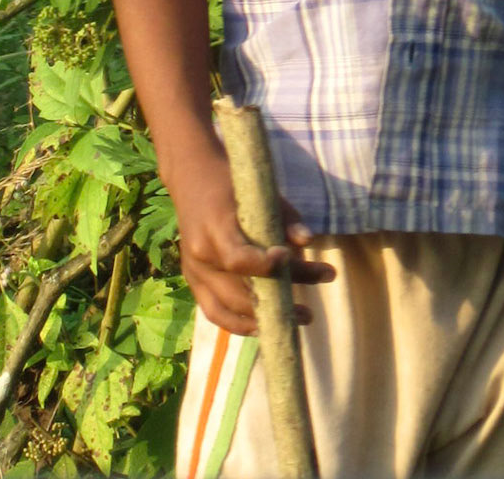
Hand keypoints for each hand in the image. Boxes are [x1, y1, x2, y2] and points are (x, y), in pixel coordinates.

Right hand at [173, 150, 334, 334]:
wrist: (192, 178)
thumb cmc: (232, 182)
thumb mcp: (260, 191)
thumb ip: (284, 217)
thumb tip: (307, 241)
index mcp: (215, 227)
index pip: (237, 258)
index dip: (264, 265)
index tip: (289, 258)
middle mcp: (200, 255)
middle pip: (238, 290)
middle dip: (278, 300)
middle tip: (311, 309)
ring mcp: (194, 272)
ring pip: (226, 310)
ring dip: (262, 320)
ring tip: (297, 318)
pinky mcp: (193, 281)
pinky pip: (214, 312)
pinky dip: (240, 323)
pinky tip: (266, 325)